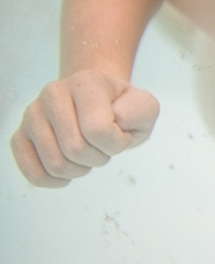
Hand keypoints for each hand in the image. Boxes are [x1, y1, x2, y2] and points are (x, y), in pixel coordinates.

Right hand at [10, 70, 159, 187]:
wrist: (99, 101)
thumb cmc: (123, 108)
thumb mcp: (145, 107)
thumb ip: (139, 112)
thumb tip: (113, 120)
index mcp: (86, 82)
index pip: (98, 130)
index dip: (116, 143)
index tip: (120, 133)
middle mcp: (53, 93)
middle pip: (75, 149)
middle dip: (99, 157)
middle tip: (103, 146)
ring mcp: (33, 114)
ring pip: (56, 164)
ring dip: (80, 169)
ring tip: (88, 152)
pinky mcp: (21, 136)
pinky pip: (33, 173)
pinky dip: (55, 180)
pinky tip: (69, 170)